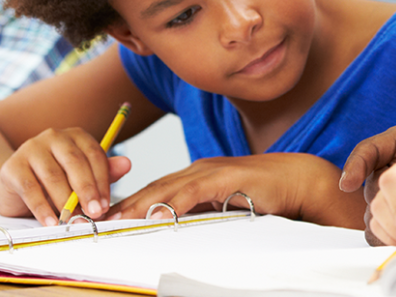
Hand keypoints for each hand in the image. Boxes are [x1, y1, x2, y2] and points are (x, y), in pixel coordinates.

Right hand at [0, 127, 130, 225]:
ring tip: (74, 221)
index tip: (106, 204)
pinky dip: (42, 209)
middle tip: (95, 213)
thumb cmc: (54, 181)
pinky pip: (30, 189)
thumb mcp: (81, 177)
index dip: (102, 181)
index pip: (94, 155)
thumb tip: (127, 164)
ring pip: (53, 176)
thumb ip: (104, 172)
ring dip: (65, 202)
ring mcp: (31, 149)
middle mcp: (54, 137)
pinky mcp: (12, 167)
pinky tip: (52, 223)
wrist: (13, 185)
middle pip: (75, 163)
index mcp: (76, 136)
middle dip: (87, 190)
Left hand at [107, 153, 365, 229]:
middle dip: (124, 203)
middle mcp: (198, 169)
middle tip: (97, 220)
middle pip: (153, 187)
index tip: (106, 218)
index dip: (129, 203)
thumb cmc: (265, 194)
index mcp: (196, 175)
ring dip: (139, 204)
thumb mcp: (226, 205)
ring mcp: (211, 170)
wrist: (298, 179)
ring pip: (166, 188)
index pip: (156, 190)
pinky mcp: (225, 178)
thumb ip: (202, 212)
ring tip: (115, 220)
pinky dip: (172, 203)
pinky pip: (192, 192)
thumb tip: (178, 228)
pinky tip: (156, 214)